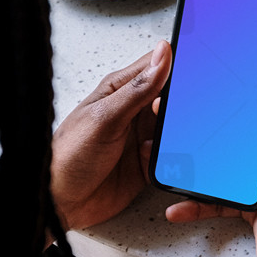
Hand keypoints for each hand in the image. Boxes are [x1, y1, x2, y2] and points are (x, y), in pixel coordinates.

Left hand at [50, 41, 170, 231]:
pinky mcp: (146, 164)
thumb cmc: (69, 156)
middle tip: (180, 116)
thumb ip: (137, 88)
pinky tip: (154, 162)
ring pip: (175, 130)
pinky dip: (170, 161)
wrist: (60, 202)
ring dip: (177, 136)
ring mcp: (140, 138)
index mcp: (119, 91)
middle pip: (171, 100)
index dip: (177, 67)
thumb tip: (161, 54)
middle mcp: (132, 113)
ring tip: (167, 142)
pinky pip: (171, 158)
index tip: (196, 72)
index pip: (156, 68)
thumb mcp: (105, 117)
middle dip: (181, 107)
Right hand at [166, 68, 256, 256]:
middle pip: (249, 129)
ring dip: (203, 161)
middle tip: (195, 103)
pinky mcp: (250, 205)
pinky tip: (178, 206)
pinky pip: (218, 199)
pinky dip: (198, 202)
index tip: (247, 58)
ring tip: (176, 152)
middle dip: (223, 116)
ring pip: (228, 163)